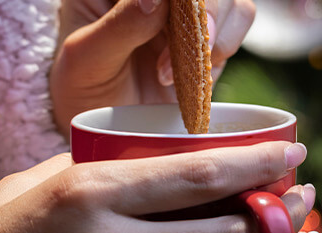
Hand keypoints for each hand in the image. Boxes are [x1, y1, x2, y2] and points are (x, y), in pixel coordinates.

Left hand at [51, 0, 256, 135]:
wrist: (101, 131)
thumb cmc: (81, 90)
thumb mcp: (85, 60)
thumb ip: (119, 26)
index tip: (165, 14)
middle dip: (202, 12)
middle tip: (185, 49)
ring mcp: (185, 12)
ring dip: (213, 32)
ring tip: (174, 71)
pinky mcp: (208, 36)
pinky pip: (239, 20)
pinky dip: (224, 46)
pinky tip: (191, 73)